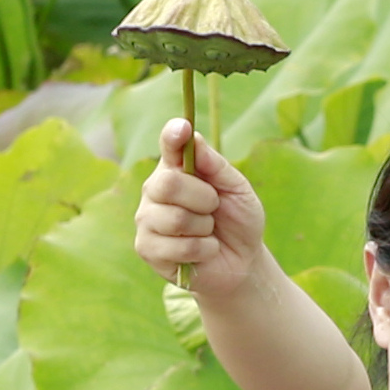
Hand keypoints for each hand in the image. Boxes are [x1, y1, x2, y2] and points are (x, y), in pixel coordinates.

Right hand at [134, 117, 271, 302]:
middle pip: (167, 183)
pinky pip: (178, 246)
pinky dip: (203, 249)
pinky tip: (204, 250)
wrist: (242, 262)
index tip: (182, 128)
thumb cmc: (238, 220)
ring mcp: (147, 220)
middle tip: (214, 207)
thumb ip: (216, 166)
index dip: (173, 136)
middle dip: (203, 198)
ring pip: (174, 218)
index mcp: (176, 168)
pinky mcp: (147, 249)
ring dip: (204, 227)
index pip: (169, 145)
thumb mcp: (238, 190)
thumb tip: (193, 138)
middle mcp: (155, 190)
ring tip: (208, 231)